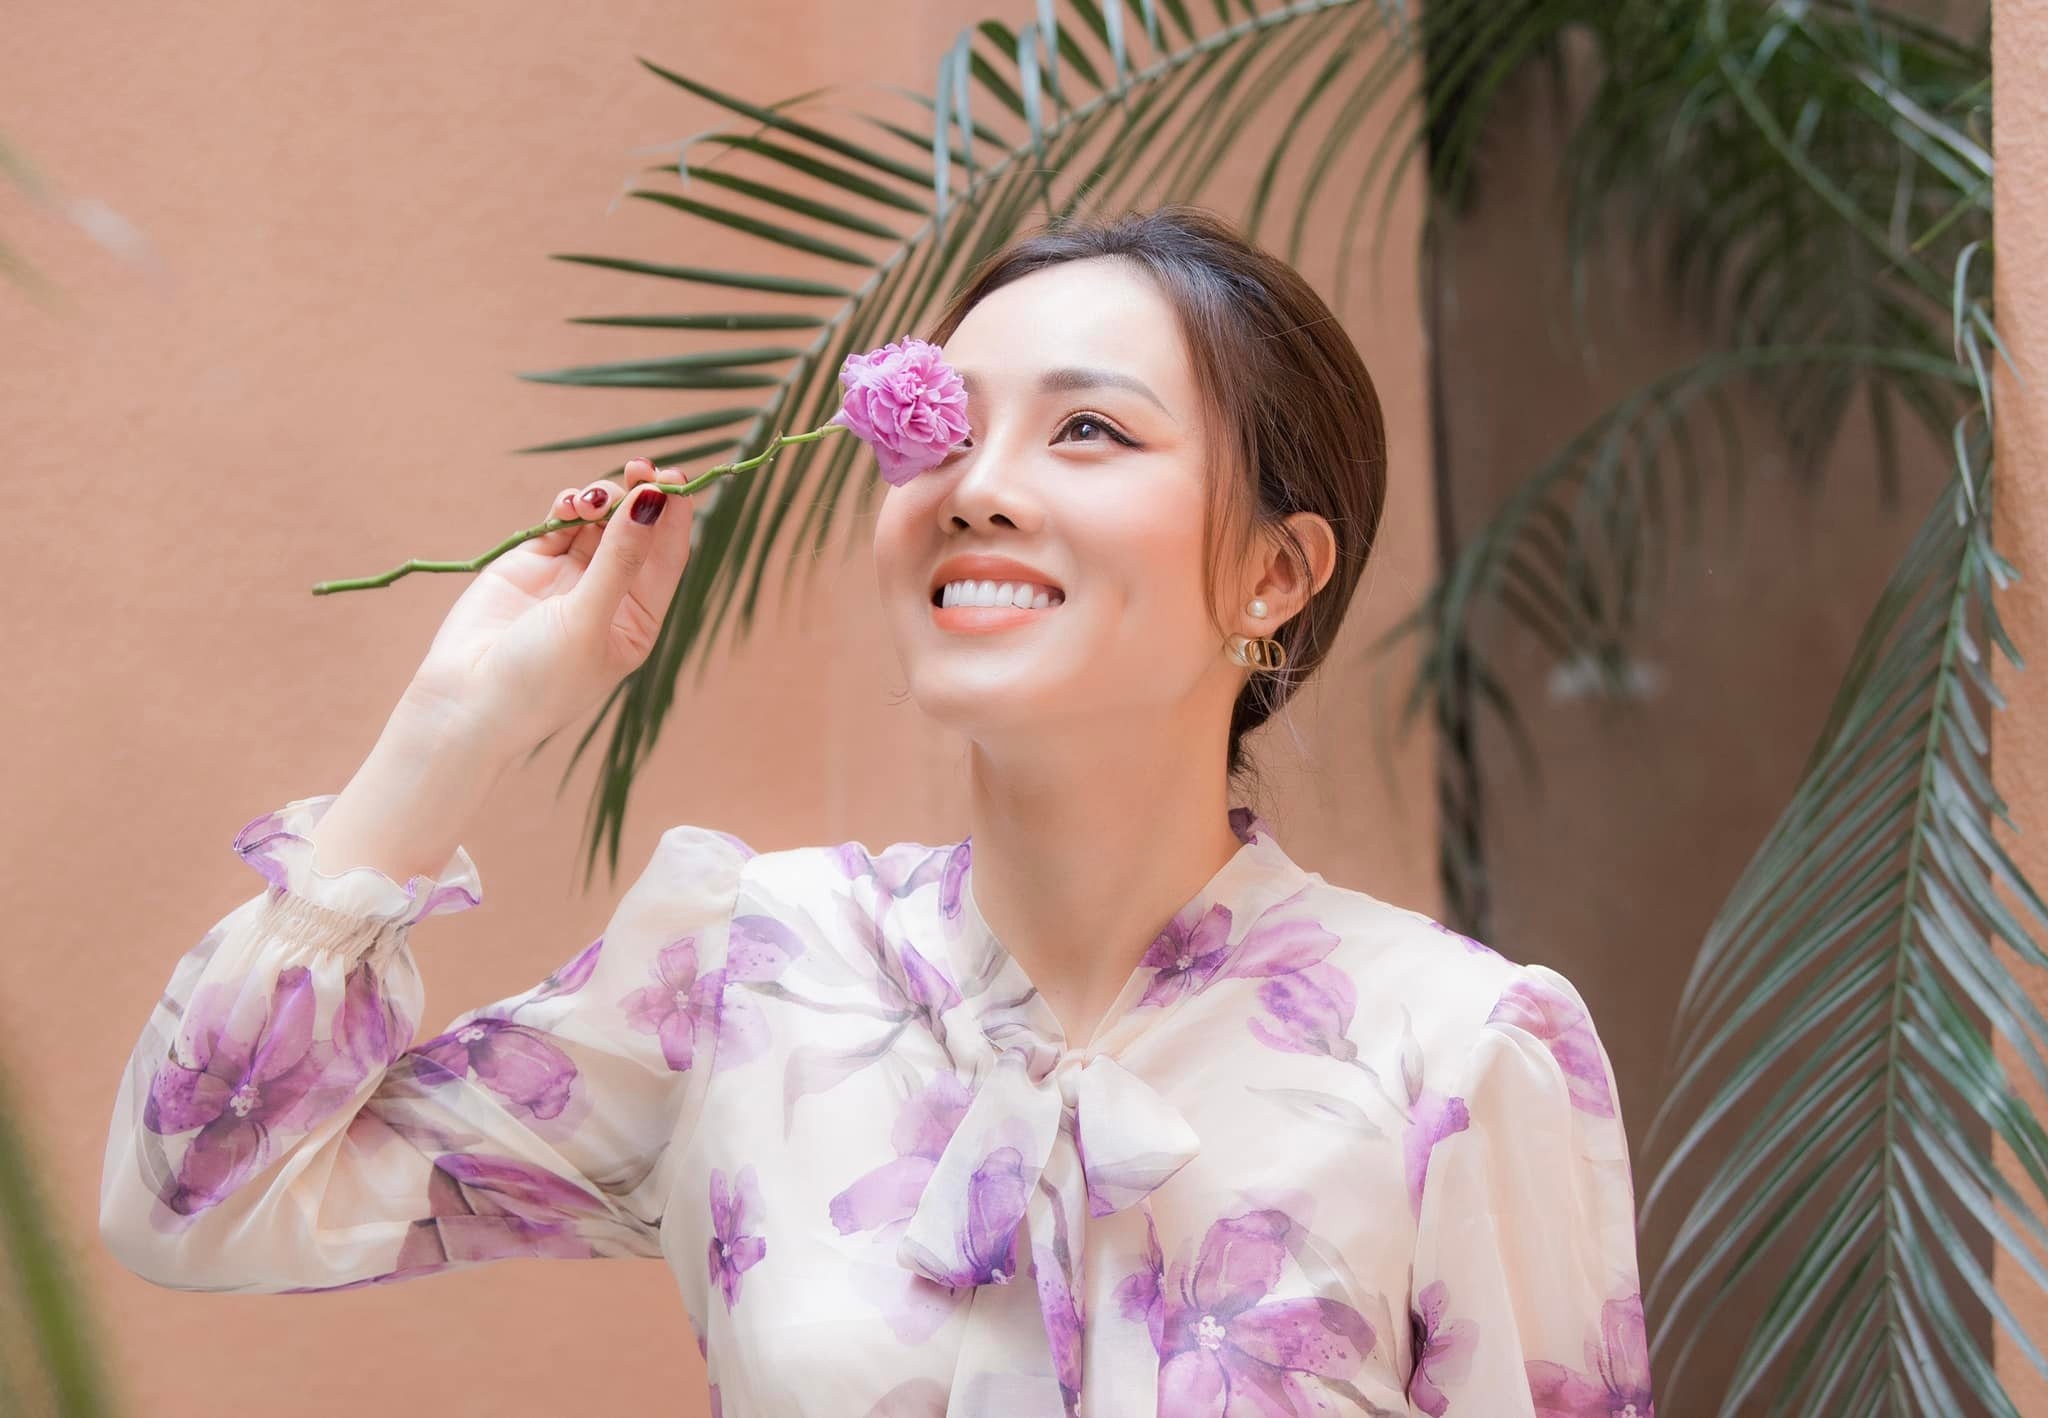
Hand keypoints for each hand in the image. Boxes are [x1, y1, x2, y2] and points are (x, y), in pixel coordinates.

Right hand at [395, 459, 694, 754]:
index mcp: (638, 620)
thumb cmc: (539, 679)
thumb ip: (620, 557)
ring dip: (601, 499)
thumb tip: (653, 501)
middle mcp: (610, 595)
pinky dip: (568, 506)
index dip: (673, 514)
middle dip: (639, 496)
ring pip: (600, 520)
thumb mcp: (589, 619)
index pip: (668, 556)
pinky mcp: (533, 563)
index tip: (672, 477)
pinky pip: (561, 522)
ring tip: (589, 499)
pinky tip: (570, 503)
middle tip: (638, 468)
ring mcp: (571, 577)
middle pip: (637, 531)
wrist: (464, 703)